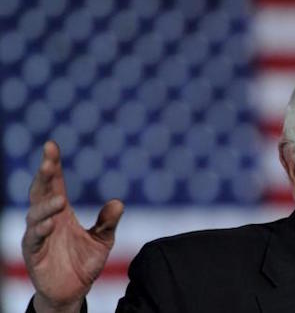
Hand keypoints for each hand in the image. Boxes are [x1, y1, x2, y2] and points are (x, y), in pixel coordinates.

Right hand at [22, 141, 123, 312]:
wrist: (73, 291)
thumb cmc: (84, 262)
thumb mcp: (102, 240)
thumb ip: (108, 222)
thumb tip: (118, 202)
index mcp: (62, 212)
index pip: (55, 183)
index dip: (52, 165)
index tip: (51, 145)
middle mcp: (47, 219)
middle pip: (41, 192)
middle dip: (43, 175)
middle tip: (48, 160)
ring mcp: (38, 235)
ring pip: (35, 214)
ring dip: (46, 205)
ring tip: (59, 199)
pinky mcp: (33, 253)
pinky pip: (34, 239)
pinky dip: (40, 230)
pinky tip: (49, 224)